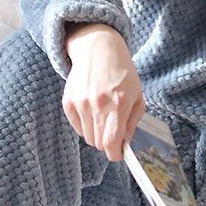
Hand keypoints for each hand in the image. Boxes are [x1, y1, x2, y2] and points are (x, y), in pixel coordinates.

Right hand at [63, 23, 145, 160]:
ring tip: (103, 118)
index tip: (117, 154)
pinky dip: (85, 126)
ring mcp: (81, 103)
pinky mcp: (68, 101)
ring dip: (96, 134)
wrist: (98, 51)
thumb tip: (124, 143)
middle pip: (98, 143)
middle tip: (112, 134)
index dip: (114, 154)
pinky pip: (77, 127)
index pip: (111, 141)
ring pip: (87, 137)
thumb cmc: (122, 73)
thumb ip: (132, 121)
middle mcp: (98, 104)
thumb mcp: (137, 95)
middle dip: (107, 144)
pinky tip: (92, 111)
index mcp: (119, 103)